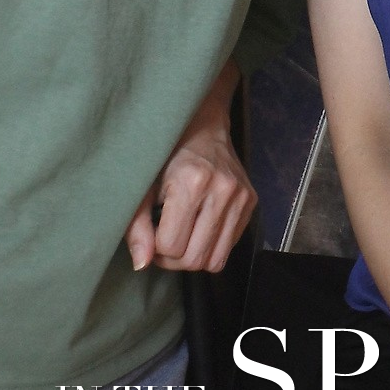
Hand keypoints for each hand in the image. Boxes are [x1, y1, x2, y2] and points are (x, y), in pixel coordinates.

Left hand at [124, 66, 255, 272]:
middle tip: (165, 241)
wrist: (201, 125)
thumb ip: (138, 226)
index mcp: (192, 182)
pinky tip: (200, 226)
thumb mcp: (142, 186)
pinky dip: (212, 245)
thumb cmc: (165, 154)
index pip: (172, 246)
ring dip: (194, 257)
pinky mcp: (251, 200)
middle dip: (174, 259)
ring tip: (183, 236)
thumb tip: (142, 264)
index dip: (156, 248)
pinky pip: (230, 246)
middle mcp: (222, 190)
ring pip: (216, 259)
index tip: (152, 233)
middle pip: (196, 258)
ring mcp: (241, 196)